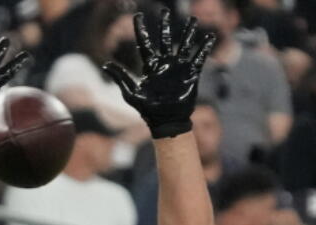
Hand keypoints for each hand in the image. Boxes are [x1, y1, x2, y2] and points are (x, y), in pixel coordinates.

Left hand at [101, 9, 215, 138]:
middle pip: (164, 40)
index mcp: (150, 67)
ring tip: (193, 19)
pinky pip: (199, 58)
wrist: (166, 121)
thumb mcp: (131, 93)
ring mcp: (178, 68)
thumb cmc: (147, 110)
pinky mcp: (191, 74)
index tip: (138, 16)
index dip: (140, 30)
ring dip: (188, 32)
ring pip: (184, 45)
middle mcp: (164, 64)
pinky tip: (209, 37)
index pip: (144, 44)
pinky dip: (204, 48)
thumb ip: (121, 77)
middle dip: (165, 25)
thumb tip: (105, 64)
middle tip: (164, 11)